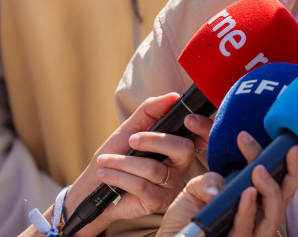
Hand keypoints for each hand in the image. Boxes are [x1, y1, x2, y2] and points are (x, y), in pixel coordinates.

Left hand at [61, 94, 199, 236]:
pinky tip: (106, 174)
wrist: (94, 187)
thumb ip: (149, 111)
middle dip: (155, 140)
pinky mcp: (159, 201)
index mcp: (178, 144)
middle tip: (131, 139)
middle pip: (183, 149)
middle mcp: (180, 164)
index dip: (202, 127)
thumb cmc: (116, 155)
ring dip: (124, 162)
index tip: (187, 119)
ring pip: (154, 169)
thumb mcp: (129, 129)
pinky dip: (120, 177)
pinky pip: (142, 186)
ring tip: (106, 161)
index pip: (201, 135)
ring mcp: (171, 184)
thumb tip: (172, 96)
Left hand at [157, 132, 297, 236]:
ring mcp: (252, 231)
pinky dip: (249, 211)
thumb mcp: (198, 188)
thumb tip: (207, 148)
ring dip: (270, 189)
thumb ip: (209, 174)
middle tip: (292, 149)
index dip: (267, 154)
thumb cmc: (189, 219)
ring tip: (259, 169)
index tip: (243, 136)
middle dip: (294, 170)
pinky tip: (247, 194)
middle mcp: (259, 214)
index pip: (273, 173)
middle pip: (286, 193)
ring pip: (274, 213)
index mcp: (255, 197)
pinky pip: (249, 229)